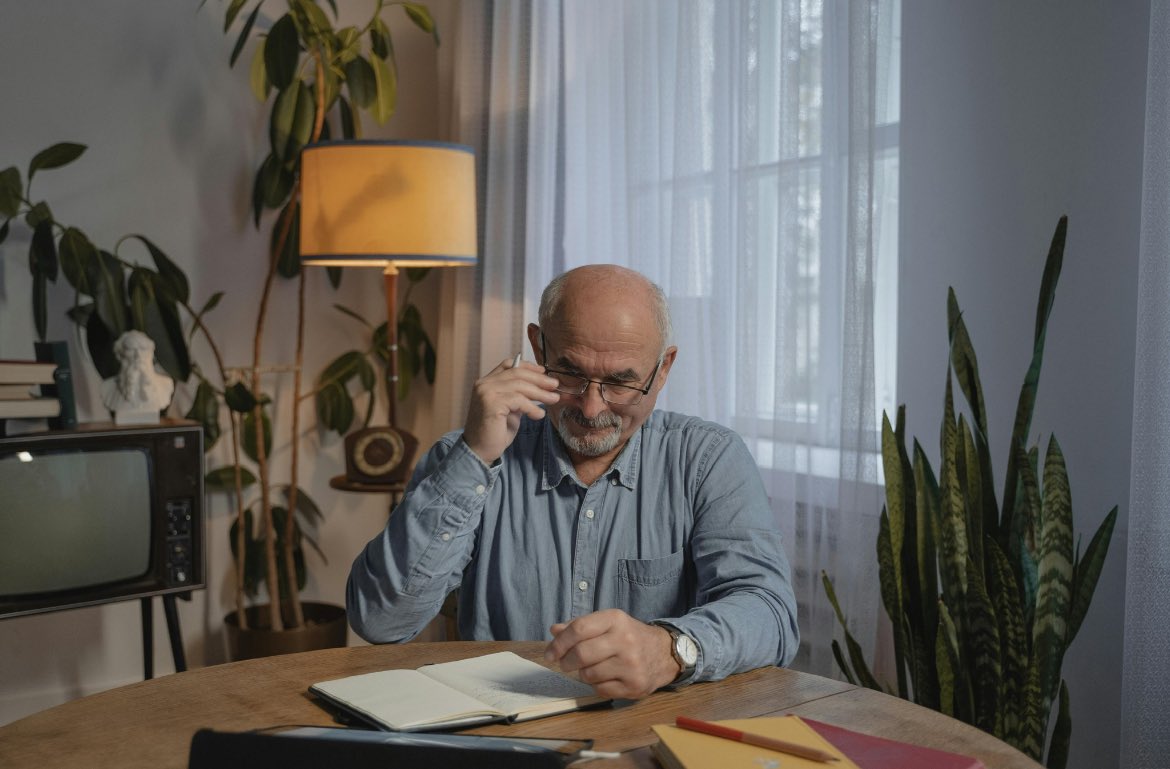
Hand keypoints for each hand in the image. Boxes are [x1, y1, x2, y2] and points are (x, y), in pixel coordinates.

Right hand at [462, 357, 559, 463]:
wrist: (479, 451)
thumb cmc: (495, 431)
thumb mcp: (509, 408)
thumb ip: (519, 395)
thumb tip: (542, 387)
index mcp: (486, 382)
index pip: (508, 365)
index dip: (528, 366)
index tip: (543, 371)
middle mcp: (484, 384)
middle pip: (517, 373)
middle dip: (539, 379)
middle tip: (555, 385)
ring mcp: (486, 393)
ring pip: (520, 385)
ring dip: (540, 393)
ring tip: (553, 399)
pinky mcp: (492, 404)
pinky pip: (519, 400)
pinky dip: (532, 407)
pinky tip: (539, 415)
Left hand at [544, 609, 678, 698]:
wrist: (663, 653)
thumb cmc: (629, 636)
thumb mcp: (608, 623)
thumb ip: (580, 626)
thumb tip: (554, 630)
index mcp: (615, 620)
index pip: (578, 629)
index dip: (559, 643)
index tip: (550, 653)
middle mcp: (625, 640)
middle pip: (581, 654)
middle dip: (566, 662)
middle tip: (565, 664)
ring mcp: (631, 665)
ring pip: (588, 675)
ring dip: (583, 674)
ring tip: (592, 668)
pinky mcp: (634, 685)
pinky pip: (600, 690)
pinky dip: (597, 685)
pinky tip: (606, 677)